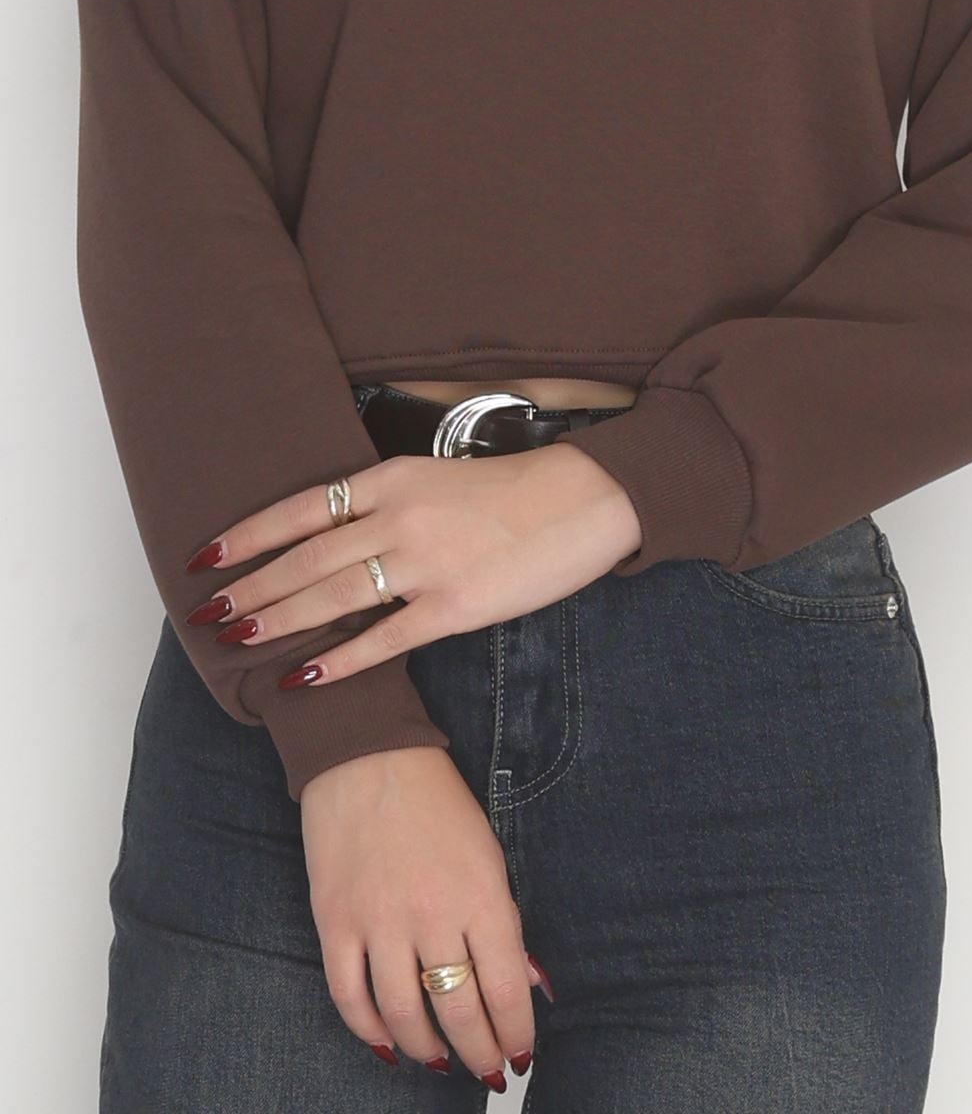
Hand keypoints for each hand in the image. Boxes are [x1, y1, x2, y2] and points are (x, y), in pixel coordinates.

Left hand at [184, 440, 641, 685]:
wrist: (581, 500)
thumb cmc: (511, 491)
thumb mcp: (437, 478)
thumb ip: (386, 502)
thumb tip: (332, 534)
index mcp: (391, 479)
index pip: (301, 508)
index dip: (248, 535)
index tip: (207, 556)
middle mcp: (398, 518)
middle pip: (305, 558)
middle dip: (251, 588)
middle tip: (208, 613)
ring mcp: (424, 564)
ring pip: (332, 597)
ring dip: (278, 622)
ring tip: (239, 640)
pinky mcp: (453, 607)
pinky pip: (382, 640)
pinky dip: (337, 660)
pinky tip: (303, 676)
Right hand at [301, 744, 550, 1084]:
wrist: (367, 756)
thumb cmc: (436, 801)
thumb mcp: (488, 852)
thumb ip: (505, 921)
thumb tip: (528, 983)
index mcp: (480, 894)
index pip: (506, 989)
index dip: (515, 1033)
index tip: (520, 1055)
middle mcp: (432, 915)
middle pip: (459, 1012)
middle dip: (479, 1052)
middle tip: (488, 1071)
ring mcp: (379, 922)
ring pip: (404, 1016)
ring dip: (428, 1050)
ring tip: (442, 1060)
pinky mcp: (335, 923)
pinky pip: (350, 997)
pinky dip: (369, 1030)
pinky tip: (388, 1043)